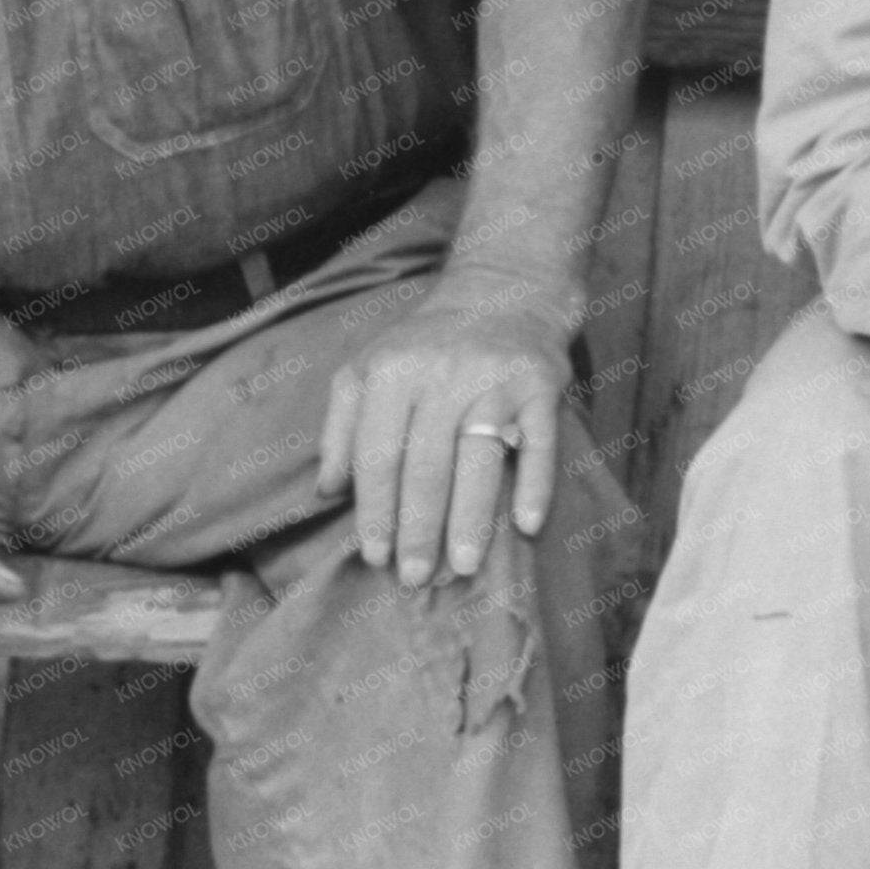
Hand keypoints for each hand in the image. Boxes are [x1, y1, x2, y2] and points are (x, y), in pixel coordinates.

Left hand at [315, 280, 574, 588]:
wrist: (504, 290)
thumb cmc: (426, 344)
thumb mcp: (368, 369)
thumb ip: (341, 426)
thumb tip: (328, 491)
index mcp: (393, 372)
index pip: (379, 455)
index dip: (376, 511)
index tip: (375, 557)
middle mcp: (443, 373)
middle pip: (426, 464)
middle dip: (419, 528)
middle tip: (416, 578)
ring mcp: (496, 378)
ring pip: (479, 458)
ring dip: (471, 517)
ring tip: (463, 566)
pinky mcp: (542, 383)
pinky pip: (540, 442)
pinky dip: (536, 484)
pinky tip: (526, 525)